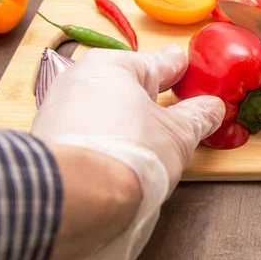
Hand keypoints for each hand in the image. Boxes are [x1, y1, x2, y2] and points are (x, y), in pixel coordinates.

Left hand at [31, 44, 224, 259]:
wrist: (79, 196)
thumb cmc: (131, 152)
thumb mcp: (178, 134)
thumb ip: (197, 116)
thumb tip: (212, 108)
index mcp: (114, 65)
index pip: (157, 63)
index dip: (177, 68)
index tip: (185, 65)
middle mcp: (80, 78)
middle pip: (127, 85)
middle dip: (150, 96)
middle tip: (172, 104)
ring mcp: (58, 108)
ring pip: (104, 107)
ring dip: (125, 118)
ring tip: (147, 138)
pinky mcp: (48, 138)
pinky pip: (86, 128)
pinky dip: (104, 135)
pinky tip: (118, 153)